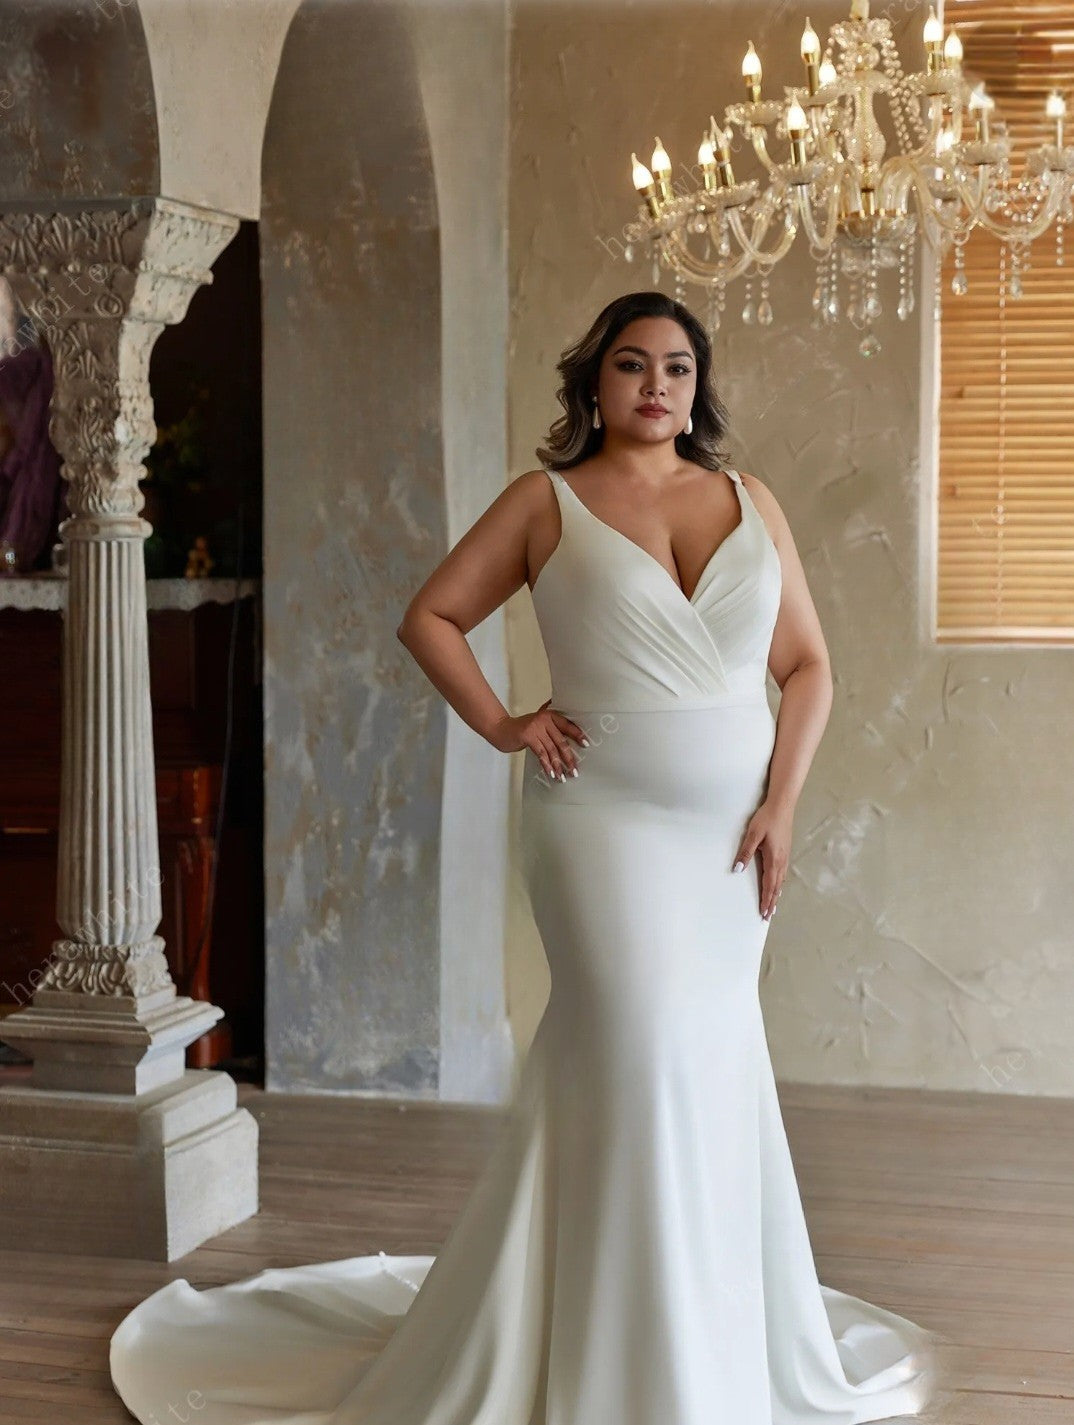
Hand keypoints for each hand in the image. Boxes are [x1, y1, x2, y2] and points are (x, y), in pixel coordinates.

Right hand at [489, 698, 588, 780]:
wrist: (501, 729)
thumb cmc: (522, 729)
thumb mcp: (538, 722)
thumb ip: (552, 725)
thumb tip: (569, 735)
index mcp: (550, 715)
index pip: (567, 725)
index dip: (577, 735)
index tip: (586, 744)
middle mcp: (544, 719)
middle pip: (561, 741)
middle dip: (569, 757)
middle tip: (575, 770)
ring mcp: (536, 727)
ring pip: (552, 749)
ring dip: (558, 765)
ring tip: (563, 776)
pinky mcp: (528, 736)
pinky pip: (541, 753)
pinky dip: (546, 764)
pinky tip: (550, 772)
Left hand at [732, 797, 793, 921]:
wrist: (782, 805)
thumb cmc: (767, 818)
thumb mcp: (753, 835)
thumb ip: (745, 853)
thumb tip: (737, 870)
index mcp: (773, 859)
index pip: (769, 885)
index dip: (766, 900)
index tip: (764, 913)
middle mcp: (781, 860)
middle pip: (777, 886)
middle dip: (772, 902)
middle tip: (768, 916)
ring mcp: (785, 855)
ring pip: (781, 880)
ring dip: (776, 894)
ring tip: (773, 906)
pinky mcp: (785, 850)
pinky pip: (783, 873)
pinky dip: (780, 883)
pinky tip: (778, 884)